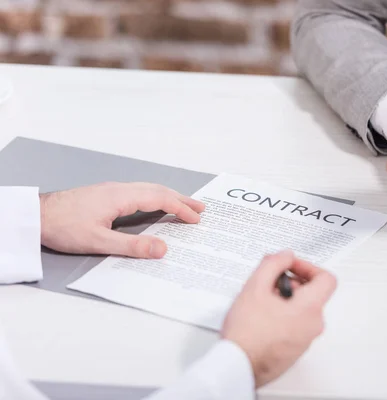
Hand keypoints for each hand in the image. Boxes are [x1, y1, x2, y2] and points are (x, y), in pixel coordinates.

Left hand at [40, 182, 204, 257]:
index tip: (196, 218)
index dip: (181, 208)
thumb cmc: (63, 226)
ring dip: (169, 196)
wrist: (36, 215)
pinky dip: (156, 197)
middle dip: (181, 199)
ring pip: (148, 189)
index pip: (160, 198)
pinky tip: (155, 205)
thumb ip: (133, 245)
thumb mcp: (99, 241)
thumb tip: (163, 248)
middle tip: (201, 208)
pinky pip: (139, 192)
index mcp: (121, 197)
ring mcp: (112, 190)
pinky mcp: (105, 195)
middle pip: (158, 189)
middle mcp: (119, 189)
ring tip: (184, 205)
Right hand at [222, 250, 336, 387]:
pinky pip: (295, 326)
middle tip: (269, 282)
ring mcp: (304, 340)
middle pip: (312, 293)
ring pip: (302, 310)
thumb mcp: (255, 287)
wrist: (238, 367)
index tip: (289, 266)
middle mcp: (313, 326)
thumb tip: (285, 256)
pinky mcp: (294, 350)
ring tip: (260, 302)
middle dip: (290, 283)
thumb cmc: (246, 334)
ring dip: (285, 300)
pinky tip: (260, 318)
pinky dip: (282, 316)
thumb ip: (273, 264)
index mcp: (310, 309)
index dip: (307, 267)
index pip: (326, 278)